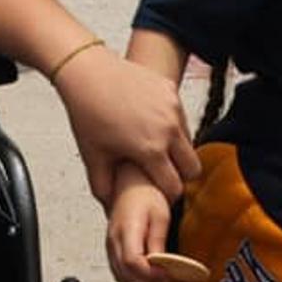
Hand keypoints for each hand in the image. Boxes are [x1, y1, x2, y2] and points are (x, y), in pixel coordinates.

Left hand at [54, 44, 199, 206]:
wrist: (88, 72)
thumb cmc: (88, 112)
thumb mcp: (93, 157)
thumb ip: (104, 189)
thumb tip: (111, 208)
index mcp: (150, 149)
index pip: (175, 187)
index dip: (166, 196)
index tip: (158, 193)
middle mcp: (168, 128)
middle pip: (193, 168)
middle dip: (180, 175)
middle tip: (161, 173)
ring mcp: (172, 107)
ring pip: (189, 141)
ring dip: (177, 149)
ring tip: (152, 146)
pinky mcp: (171, 90)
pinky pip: (181, 117)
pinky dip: (171, 125)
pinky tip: (149, 123)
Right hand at [104, 163, 172, 281]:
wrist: (131, 179)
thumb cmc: (146, 192)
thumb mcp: (161, 215)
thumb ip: (158, 242)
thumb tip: (162, 267)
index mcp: (126, 228)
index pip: (133, 263)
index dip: (151, 274)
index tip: (167, 273)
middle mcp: (113, 238)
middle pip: (125, 274)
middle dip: (148, 281)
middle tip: (167, 276)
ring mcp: (110, 244)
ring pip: (121, 276)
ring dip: (140, 281)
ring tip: (159, 274)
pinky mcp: (112, 247)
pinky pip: (119, 271)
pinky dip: (133, 277)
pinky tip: (147, 271)